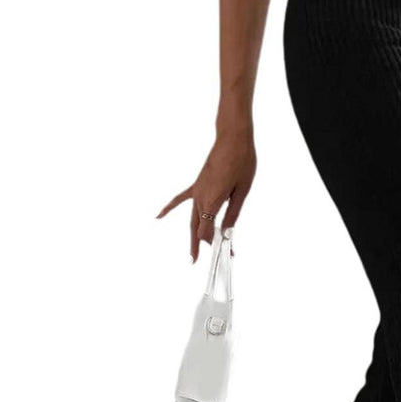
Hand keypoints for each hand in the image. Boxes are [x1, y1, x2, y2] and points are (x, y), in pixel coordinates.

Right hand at [156, 129, 255, 261]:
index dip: (217, 244)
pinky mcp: (197, 183)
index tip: (227, 252)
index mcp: (213, 200)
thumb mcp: (242, 191)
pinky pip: (180, 199)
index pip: (210, 230)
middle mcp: (201, 197)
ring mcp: (197, 190)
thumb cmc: (241, 162)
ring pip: (192, 218)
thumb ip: (233, 213)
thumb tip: (228, 231)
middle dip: (202, 245)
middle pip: (199, 227)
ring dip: (192, 235)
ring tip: (191, 254)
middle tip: (201, 262)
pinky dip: (169, 208)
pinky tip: (158, 217)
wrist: (233, 139)